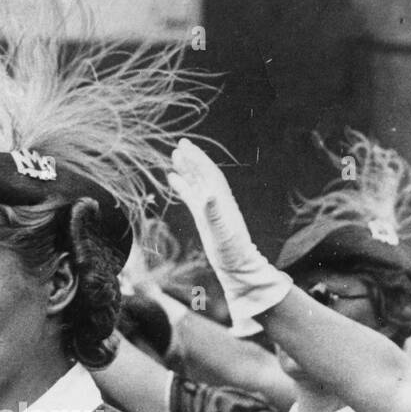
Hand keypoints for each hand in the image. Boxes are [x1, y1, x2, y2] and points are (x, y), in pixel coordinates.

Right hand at [168, 139, 291, 335]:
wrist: (237, 266)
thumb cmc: (232, 252)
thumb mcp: (223, 234)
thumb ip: (214, 214)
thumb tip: (207, 194)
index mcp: (222, 200)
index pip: (208, 173)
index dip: (197, 159)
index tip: (185, 146)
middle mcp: (216, 200)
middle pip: (203, 174)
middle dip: (192, 159)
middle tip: (179, 145)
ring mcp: (209, 208)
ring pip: (196, 183)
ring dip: (187, 169)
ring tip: (174, 157)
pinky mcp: (204, 217)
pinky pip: (191, 196)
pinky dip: (183, 186)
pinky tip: (173, 179)